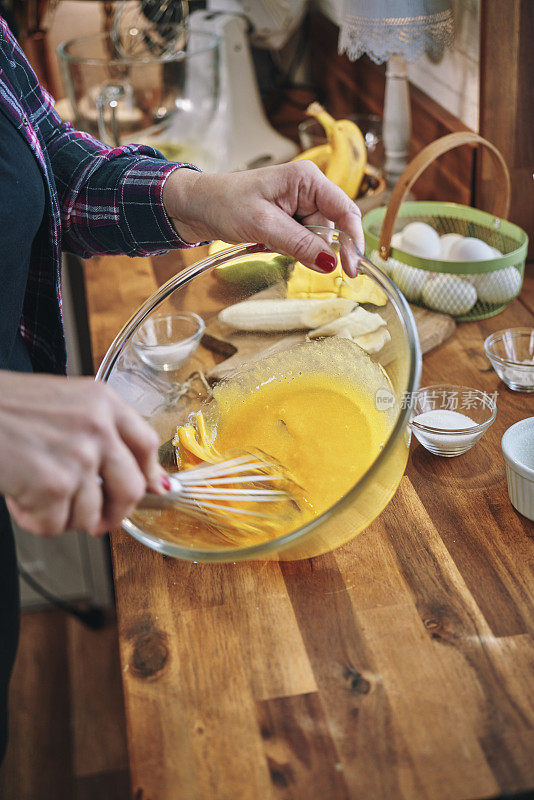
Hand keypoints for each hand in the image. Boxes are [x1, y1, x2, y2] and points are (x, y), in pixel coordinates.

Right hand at [0, 373, 166, 536]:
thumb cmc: (5, 407)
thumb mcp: (65, 403)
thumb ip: (103, 431)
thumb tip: (144, 478)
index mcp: (103, 402)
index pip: (147, 444)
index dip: (150, 474)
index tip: (151, 490)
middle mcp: (98, 426)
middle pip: (132, 489)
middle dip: (115, 513)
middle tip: (98, 519)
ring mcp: (78, 455)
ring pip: (90, 516)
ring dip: (63, 517)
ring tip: (37, 495)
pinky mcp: (53, 484)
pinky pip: (55, 526)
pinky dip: (33, 521)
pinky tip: (18, 497)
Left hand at [162, 162, 363, 276]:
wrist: (194, 206)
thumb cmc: (223, 203)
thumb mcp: (263, 225)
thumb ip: (300, 244)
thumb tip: (331, 263)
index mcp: (307, 179)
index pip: (346, 211)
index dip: (352, 242)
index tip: (353, 270)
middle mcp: (308, 188)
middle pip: (330, 229)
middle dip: (310, 246)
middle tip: (277, 245)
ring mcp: (298, 204)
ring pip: (314, 239)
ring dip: (293, 248)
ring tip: (264, 239)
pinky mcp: (288, 218)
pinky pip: (299, 241)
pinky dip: (284, 247)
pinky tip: (263, 241)